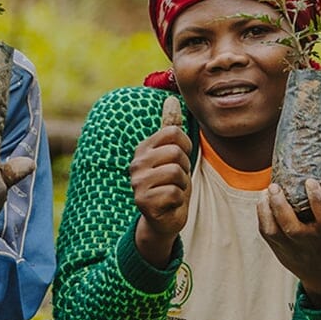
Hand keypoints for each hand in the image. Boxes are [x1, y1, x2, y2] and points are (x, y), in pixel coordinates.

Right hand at [130, 94, 191, 263]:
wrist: (163, 219)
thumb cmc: (170, 185)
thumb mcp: (173, 154)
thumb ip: (171, 128)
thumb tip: (172, 99)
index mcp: (143, 149)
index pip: (172, 133)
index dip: (184, 147)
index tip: (178, 160)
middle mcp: (136, 163)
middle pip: (176, 152)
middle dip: (184, 168)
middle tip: (176, 179)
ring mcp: (137, 182)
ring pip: (176, 172)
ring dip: (182, 185)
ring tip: (173, 191)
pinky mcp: (142, 201)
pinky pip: (173, 192)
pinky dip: (177, 200)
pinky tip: (169, 203)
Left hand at [259, 170, 320, 307]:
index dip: (317, 197)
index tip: (310, 181)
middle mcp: (308, 242)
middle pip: (291, 226)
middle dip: (280, 205)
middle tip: (274, 186)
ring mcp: (291, 248)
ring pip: (272, 230)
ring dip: (265, 210)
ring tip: (265, 192)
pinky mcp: (278, 250)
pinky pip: (266, 233)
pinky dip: (262, 217)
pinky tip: (263, 202)